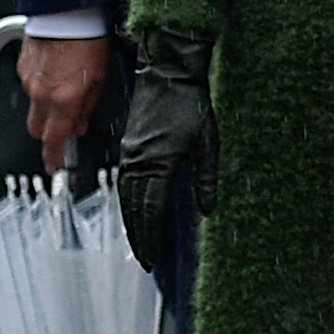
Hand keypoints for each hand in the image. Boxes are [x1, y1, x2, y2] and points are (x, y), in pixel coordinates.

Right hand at [20, 35, 111, 166]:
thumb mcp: (99, 80)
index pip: (53, 140)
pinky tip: (57, 73)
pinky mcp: (21, 67)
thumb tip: (79, 125)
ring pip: (33, 106)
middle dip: (49, 132)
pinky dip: (41, 87)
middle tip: (65, 126)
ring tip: (67, 89)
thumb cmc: (88, 41)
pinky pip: (29, 86)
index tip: (56, 166)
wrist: (67, 13)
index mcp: (62, 101)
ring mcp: (28, 80)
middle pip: (36, 128)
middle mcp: (40, 94)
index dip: (54, 157)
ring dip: (47, 107)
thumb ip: (86, 107)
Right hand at [113, 29, 214, 277]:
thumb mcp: (208, 144)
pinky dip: (128, 200)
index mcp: (158, 163)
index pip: (151, 210)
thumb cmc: (190, 104)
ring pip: (126, 196)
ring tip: (139, 243)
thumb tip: (208, 210)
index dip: (152, 236)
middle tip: (145, 260)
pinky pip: (125, 181)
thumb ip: (207, 179)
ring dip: (131, 221)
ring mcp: (131, 153)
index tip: (153, 258)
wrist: (168, 74)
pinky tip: (133, 211)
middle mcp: (138, 161)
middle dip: (140, 236)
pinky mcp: (130, 145)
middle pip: (134, 208)